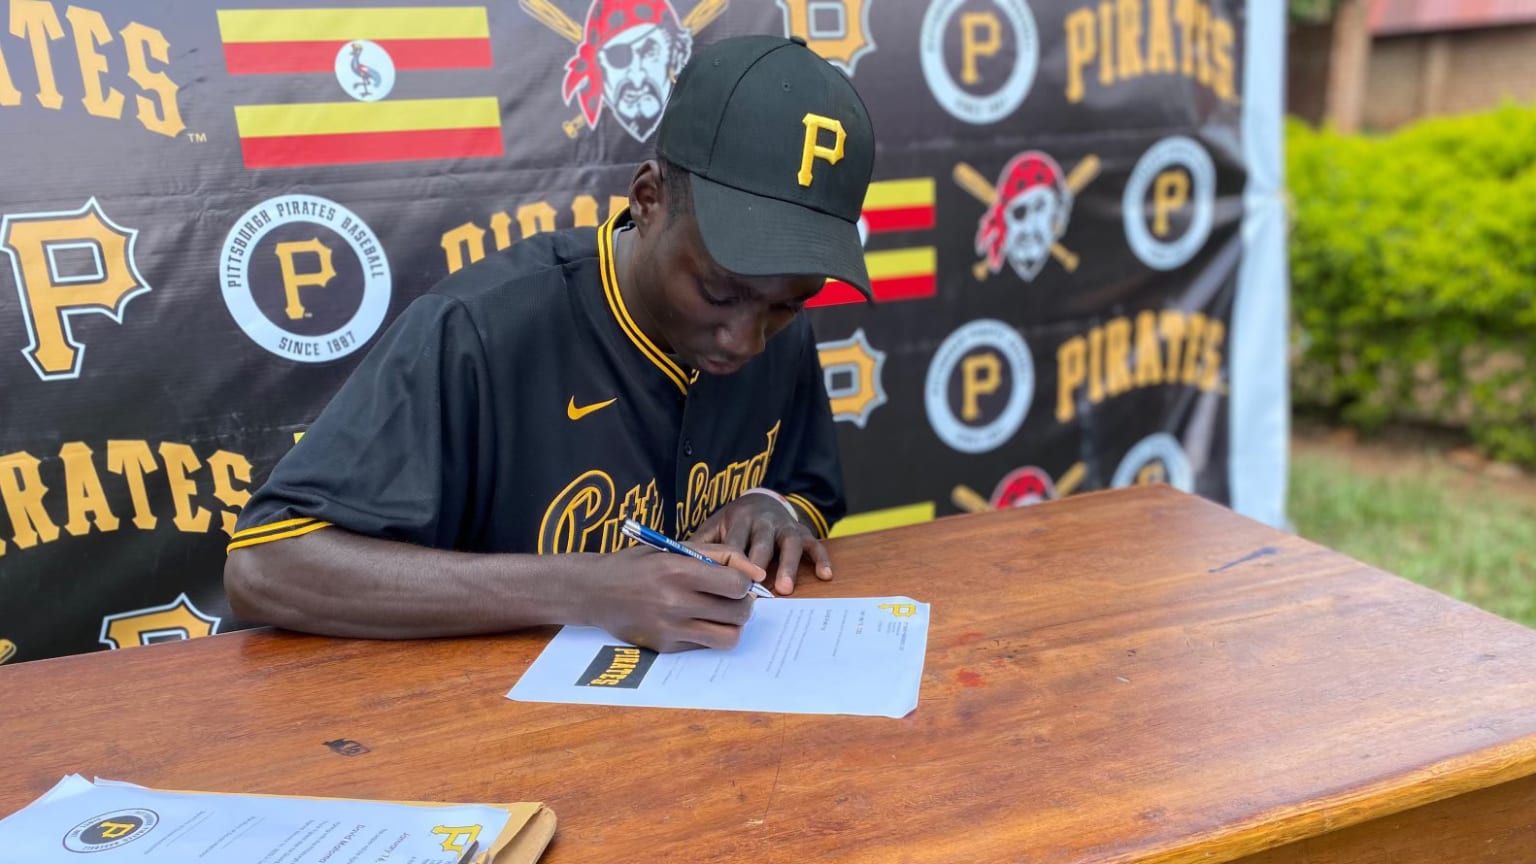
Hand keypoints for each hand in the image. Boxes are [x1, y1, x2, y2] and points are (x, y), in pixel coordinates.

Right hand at [578, 544, 766, 651]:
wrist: (594, 591)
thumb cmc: (639, 564)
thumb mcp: (675, 547)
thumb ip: (719, 555)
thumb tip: (757, 573)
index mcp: (679, 570)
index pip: (737, 584)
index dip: (744, 582)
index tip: (735, 579)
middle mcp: (675, 602)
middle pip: (739, 613)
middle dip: (743, 604)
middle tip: (732, 597)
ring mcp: (670, 629)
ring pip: (728, 638)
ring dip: (731, 625)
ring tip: (721, 613)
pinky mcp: (665, 647)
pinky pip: (704, 646)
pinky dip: (708, 634)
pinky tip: (695, 620)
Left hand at [689, 493, 832, 595]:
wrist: (761, 500)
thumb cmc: (734, 524)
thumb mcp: (715, 527)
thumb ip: (701, 545)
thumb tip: (675, 567)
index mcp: (738, 519)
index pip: (734, 543)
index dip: (732, 565)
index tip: (727, 586)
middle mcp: (763, 521)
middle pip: (761, 543)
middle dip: (759, 565)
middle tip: (756, 591)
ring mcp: (785, 526)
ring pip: (789, 544)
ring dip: (787, 566)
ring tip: (785, 588)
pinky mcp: (803, 532)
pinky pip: (816, 544)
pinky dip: (821, 558)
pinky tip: (825, 575)